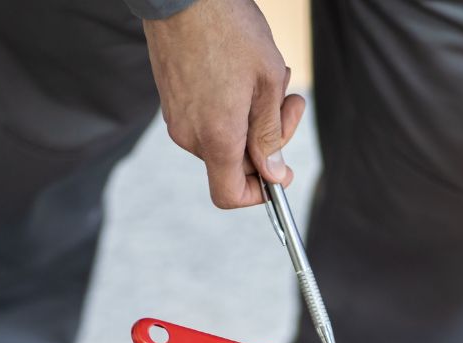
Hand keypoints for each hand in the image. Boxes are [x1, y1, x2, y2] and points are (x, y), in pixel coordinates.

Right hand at [143, 0, 305, 208]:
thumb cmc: (228, 28)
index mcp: (216, 138)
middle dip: (268, 139)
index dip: (258, 193)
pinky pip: (207, 119)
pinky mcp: (172, 101)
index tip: (279, 172)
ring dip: (253, 118)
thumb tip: (274, 174)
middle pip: (234, 163)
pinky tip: (243, 74)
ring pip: (224, 138)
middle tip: (291, 101)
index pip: (230, 194)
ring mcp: (177, 118)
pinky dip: (231, 107)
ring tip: (268, 78)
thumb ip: (271, 134)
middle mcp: (191, 136)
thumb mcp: (267, 81)